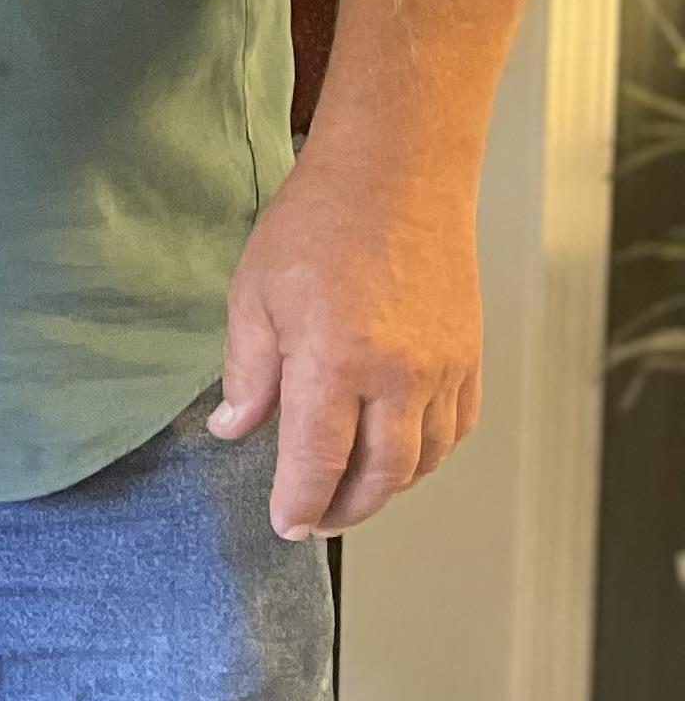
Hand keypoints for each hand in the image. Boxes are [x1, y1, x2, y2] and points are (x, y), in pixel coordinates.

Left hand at [209, 148, 482, 536]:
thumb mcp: (253, 296)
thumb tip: (232, 428)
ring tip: (351, 494)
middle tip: (315, 520)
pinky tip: (400, 453)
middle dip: (345, 509)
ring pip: (422, 459)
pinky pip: (455, 427)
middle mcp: (397, 376)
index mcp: (333, 363)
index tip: (284, 525)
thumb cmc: (315, 225)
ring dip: (387, 487)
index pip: (317, 462)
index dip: (298, 503)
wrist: (396, 175)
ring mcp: (441, 368)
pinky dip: (428, 454)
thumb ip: (245, 373)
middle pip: (379, 475)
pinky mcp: (469, 355)